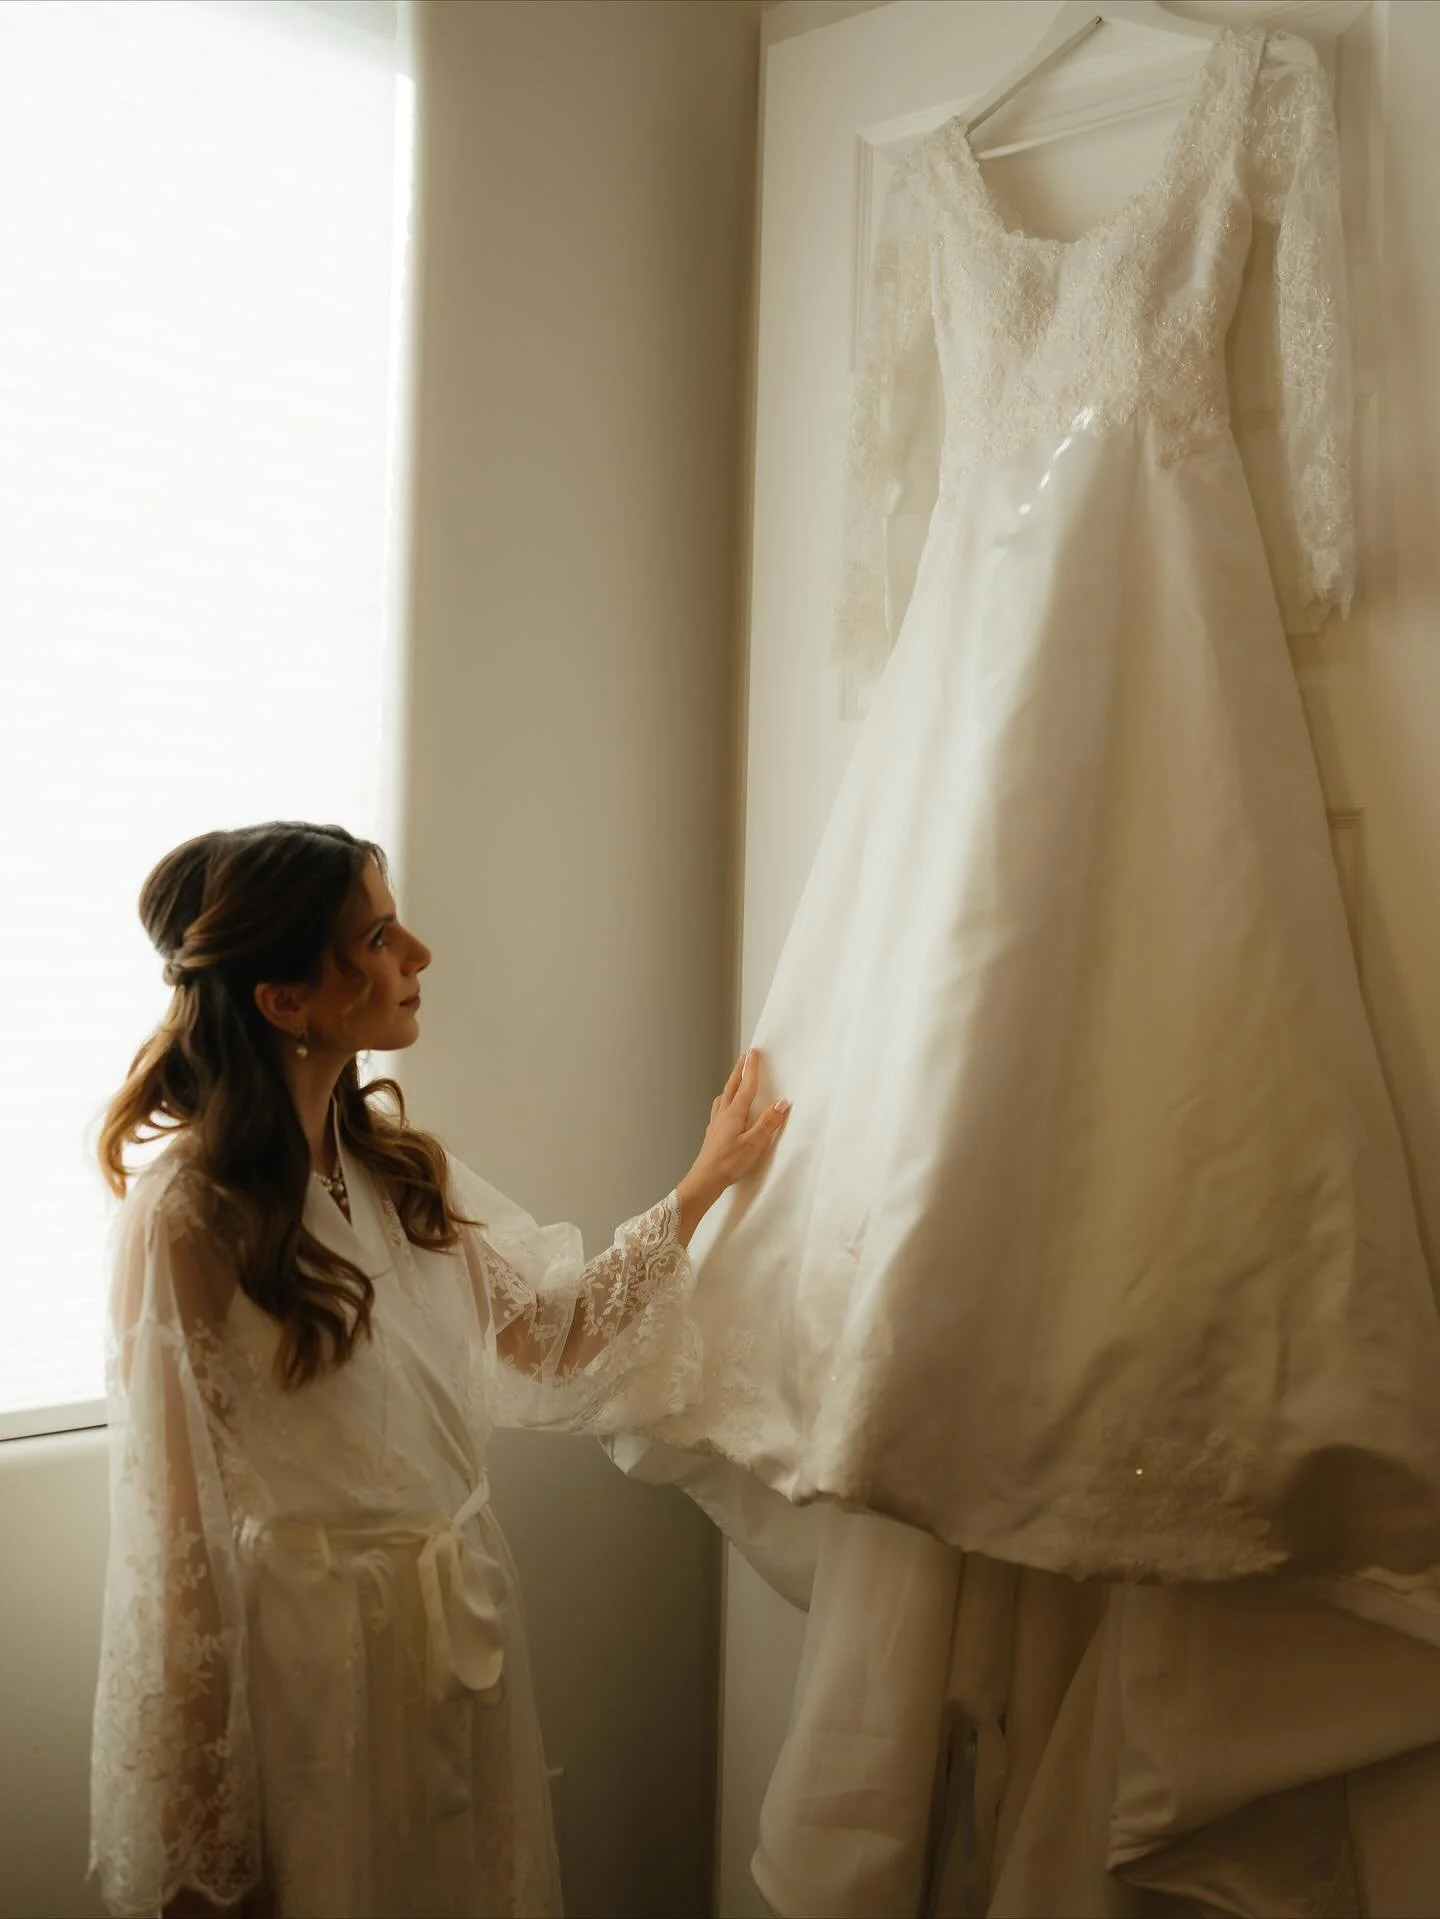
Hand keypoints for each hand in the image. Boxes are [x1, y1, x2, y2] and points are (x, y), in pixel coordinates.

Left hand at [676, 1049, 789, 1244]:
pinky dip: (726, 1098)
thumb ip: (768, 1123)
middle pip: (732, 1086)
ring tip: (736, 1075)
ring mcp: (716, 1122)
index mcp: (735, 1113)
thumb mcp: (754, 1144)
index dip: (752, 1068)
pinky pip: (720, 1107)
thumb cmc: (729, 1164)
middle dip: (740, 1069)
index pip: (746, 1086)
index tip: (755, 1052)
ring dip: (732, 1082)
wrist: (705, 1180)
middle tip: (746, 1055)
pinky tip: (725, 1104)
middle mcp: (723, 1113)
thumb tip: (783, 1103)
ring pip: (725, 1095)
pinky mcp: (713, 1131)